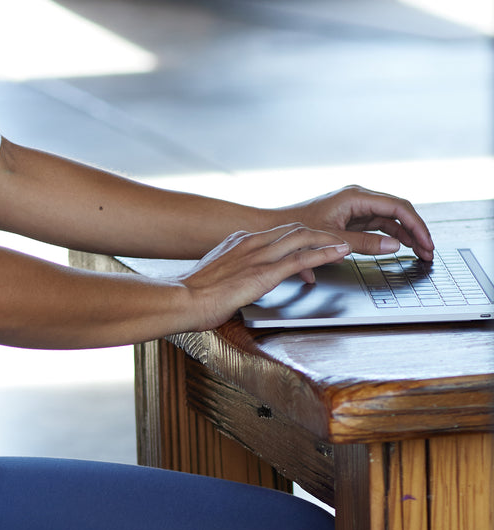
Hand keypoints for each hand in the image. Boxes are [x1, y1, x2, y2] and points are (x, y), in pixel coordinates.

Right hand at [178, 223, 352, 329]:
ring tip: (349, 244)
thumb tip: (236, 285)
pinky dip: (325, 253)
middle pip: (295, 229)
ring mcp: (258, 256)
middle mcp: (250, 243)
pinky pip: (302, 258)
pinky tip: (341, 253)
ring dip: (330, 239)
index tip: (314, 240)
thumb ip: (231, 274)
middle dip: (321, 232)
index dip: (300, 236)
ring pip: (303, 237)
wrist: (180, 300)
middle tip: (340, 239)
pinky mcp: (264, 273)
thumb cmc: (190, 296)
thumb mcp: (214, 277)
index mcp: (238, 242)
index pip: (277, 233)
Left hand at [271, 186, 434, 261]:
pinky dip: (390, 237)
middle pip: (398, 212)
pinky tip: (401, 248)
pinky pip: (378, 226)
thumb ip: (364, 243)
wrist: (273, 228)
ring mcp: (356, 208)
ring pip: (390, 220)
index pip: (397, 207)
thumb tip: (394, 247)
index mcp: (356, 196)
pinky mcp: (351, 218)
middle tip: (429, 251)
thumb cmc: (296, 228)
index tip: (426, 242)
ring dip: (406, 236)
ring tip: (420, 253)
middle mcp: (358, 198)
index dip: (416, 225)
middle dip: (415, 231)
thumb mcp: (332, 238)